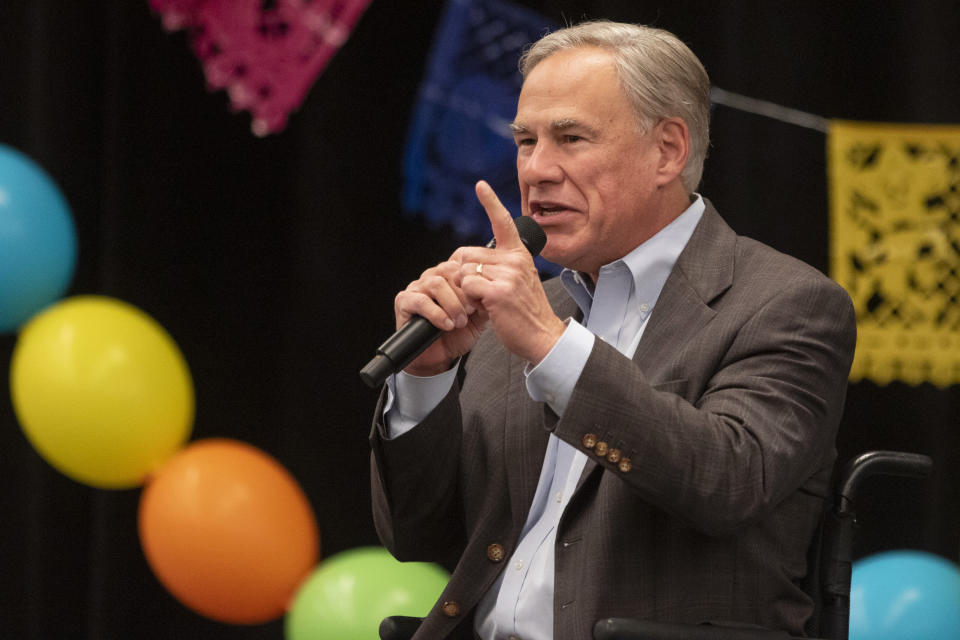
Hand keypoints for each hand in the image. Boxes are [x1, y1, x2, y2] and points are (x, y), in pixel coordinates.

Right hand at [393, 257, 488, 376]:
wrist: (438, 357)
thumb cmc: (456, 335)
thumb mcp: (478, 317)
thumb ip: (485, 301)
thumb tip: (495, 289)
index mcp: (450, 276)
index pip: (462, 264)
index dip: (473, 281)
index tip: (480, 301)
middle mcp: (432, 277)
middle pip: (450, 271)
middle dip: (464, 294)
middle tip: (471, 313)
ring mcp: (417, 287)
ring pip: (436, 284)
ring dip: (452, 304)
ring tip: (459, 322)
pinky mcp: (404, 301)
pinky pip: (421, 301)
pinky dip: (436, 313)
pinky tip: (446, 325)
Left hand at [457, 181, 565, 363]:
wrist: (543, 337)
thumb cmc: (526, 313)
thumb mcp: (517, 281)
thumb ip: (498, 267)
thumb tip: (466, 261)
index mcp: (520, 255)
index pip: (503, 223)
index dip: (490, 202)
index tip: (480, 185)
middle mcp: (515, 260)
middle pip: (467, 255)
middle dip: (465, 275)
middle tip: (480, 294)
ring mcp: (508, 275)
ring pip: (465, 271)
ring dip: (466, 290)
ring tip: (485, 303)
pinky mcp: (498, 291)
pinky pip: (466, 286)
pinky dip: (467, 299)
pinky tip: (483, 308)